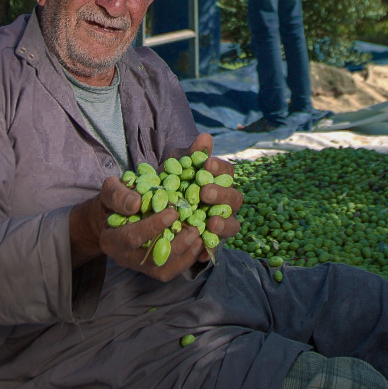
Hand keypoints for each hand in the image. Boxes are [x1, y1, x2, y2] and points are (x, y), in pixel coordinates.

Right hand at [70, 176, 204, 280]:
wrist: (112, 218)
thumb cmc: (114, 201)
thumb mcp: (110, 191)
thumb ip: (119, 195)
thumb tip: (135, 204)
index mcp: (111, 240)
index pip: (132, 238)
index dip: (153, 227)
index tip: (173, 213)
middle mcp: (125, 257)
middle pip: (152, 259)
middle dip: (176, 246)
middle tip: (194, 229)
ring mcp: (139, 265)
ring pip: (164, 269)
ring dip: (185, 255)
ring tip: (199, 237)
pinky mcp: (152, 268)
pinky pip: (171, 271)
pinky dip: (187, 260)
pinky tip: (199, 246)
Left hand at [175, 133, 243, 247]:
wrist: (152, 210)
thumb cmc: (171, 184)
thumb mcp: (176, 167)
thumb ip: (190, 155)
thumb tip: (205, 137)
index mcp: (219, 182)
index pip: (228, 173)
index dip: (220, 168)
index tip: (206, 164)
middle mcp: (224, 204)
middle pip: (235, 199)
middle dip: (222, 195)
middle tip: (205, 192)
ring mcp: (219, 224)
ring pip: (232, 226)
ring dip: (224, 224)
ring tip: (212, 222)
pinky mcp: (209, 243)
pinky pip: (214, 249)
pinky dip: (209, 249)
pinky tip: (201, 251)